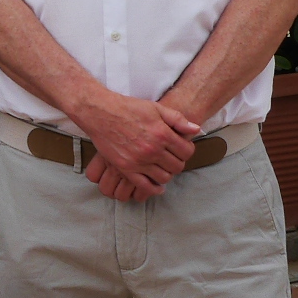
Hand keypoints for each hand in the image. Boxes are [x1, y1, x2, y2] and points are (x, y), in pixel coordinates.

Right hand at [72, 91, 201, 198]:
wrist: (100, 112)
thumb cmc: (128, 108)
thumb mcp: (155, 108)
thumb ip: (177, 119)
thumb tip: (196, 129)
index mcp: (162, 134)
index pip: (186, 151)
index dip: (186, 150)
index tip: (180, 148)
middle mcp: (152, 149)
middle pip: (177, 166)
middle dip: (177, 162)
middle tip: (171, 157)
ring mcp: (139, 161)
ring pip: (164, 177)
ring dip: (167, 173)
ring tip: (162, 166)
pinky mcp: (126, 168)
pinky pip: (145, 186)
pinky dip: (154, 189)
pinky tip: (157, 185)